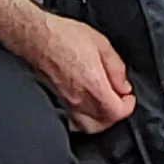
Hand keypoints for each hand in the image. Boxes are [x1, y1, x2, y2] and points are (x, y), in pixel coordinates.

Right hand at [22, 11, 136, 132]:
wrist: (35, 37)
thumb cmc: (63, 36)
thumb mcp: (101, 43)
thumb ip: (116, 68)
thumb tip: (123, 86)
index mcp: (93, 86)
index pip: (117, 112)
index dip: (128, 106)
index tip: (128, 96)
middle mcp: (78, 101)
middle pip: (103, 124)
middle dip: (114, 114)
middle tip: (117, 99)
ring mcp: (64, 104)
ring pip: (86, 128)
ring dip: (99, 119)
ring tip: (102, 104)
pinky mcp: (53, 103)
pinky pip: (71, 123)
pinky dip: (81, 120)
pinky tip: (84, 108)